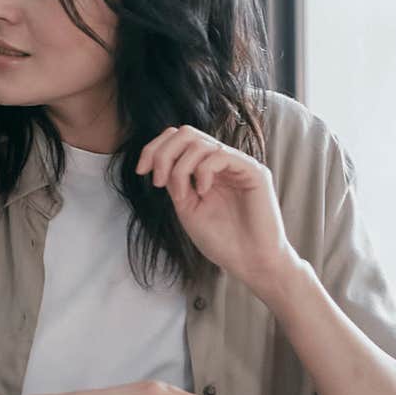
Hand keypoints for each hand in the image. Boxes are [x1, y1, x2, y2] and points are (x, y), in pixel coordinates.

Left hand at [136, 126, 298, 295]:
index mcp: (206, 169)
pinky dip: (203, 171)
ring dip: (180, 168)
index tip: (141, 171)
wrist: (249, 262)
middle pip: (186, 132)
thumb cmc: (221, 239)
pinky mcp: (254, 171)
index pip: (178, 140)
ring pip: (200, 143)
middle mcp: (222, 162)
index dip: (154, 148)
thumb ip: (175, 181)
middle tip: (157, 181)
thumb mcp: (187, 207)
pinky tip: (203, 192)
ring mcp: (239, 164)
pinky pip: (220, 155)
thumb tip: (159, 159)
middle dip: (162, 152)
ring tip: (183, 195)